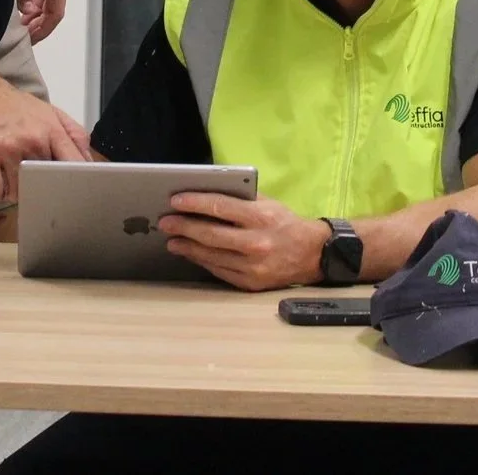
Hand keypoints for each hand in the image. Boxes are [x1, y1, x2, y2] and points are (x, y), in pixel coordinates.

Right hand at [0, 79, 90, 202]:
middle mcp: (31, 140)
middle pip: (45, 182)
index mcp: (51, 130)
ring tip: (13, 176)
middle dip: (42, 187)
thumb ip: (74, 134)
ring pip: (19, 191)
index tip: (74, 191)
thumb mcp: (51, 112)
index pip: (73, 163)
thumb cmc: (15, 105)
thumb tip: (88, 161)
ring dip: (17, 192)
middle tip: (35, 180)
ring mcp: (8, 149)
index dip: (77, 181)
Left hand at [12, 0, 70, 41]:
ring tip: (16, 26)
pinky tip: (18, 7)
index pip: (56, 13)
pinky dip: (30, 2)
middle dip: (37, 25)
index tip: (28, 41)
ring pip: (44, 1)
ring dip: (33, 14)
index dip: (43, 29)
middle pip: (52, 9)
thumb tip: (29, 12)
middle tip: (18, 36)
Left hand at [157, 192, 329, 291]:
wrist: (311, 254)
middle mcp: (255, 243)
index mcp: (260, 217)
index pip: (220, 207)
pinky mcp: (249, 283)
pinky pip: (218, 270)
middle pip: (210, 234)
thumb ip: (241, 199)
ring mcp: (251, 267)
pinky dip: (201, 260)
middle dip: (183, 227)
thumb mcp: (268, 203)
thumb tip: (205, 194)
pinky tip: (191, 253)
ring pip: (211, 255)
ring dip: (187, 247)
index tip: (175, 201)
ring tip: (172, 240)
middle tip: (165, 222)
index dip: (194, 203)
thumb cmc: (285, 222)